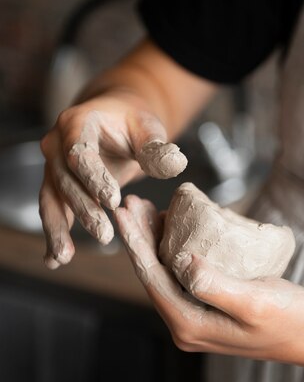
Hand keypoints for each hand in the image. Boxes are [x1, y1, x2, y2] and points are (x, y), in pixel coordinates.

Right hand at [39, 90, 186, 269]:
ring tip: (63, 258)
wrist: (115, 121)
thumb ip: (157, 147)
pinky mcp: (55, 186)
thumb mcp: (148, 128)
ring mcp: (52, 167)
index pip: (81, 154)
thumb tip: (174, 163)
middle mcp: (56, 145)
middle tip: (104, 235)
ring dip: (57, 230)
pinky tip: (53, 261)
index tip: (113, 202)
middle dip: (84, 210)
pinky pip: (52, 211)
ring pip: (51, 200)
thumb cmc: (133, 124)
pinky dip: (53, 236)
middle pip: (65, 180)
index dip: (95, 178)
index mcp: (76, 124)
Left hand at [115, 195, 303, 363]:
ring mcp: (194, 316)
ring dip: (152, 241)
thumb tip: (181, 261)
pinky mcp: (205, 307)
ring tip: (146, 209)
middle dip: (138, 237)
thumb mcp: (255, 302)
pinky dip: (172, 249)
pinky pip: (179, 275)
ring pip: (164, 272)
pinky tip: (173, 228)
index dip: (135, 243)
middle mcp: (185, 324)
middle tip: (131, 203)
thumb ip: (215, 286)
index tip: (123, 212)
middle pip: (152, 274)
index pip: (151, 278)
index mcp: (189, 325)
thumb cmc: (288, 318)